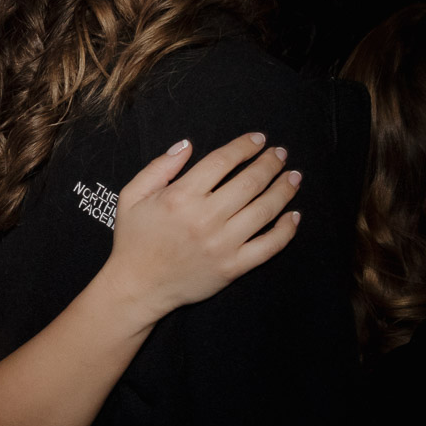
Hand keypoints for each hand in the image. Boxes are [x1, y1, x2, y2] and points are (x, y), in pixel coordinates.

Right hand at [97, 133, 301, 322]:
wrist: (137, 286)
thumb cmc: (134, 240)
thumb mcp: (132, 196)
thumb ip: (158, 167)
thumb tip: (187, 145)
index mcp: (180, 197)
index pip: (222, 162)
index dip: (244, 147)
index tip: (258, 139)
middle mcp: (205, 217)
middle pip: (250, 182)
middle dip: (270, 163)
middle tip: (280, 154)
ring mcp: (223, 244)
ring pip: (265, 209)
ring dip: (284, 189)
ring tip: (293, 176)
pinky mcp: (233, 267)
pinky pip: (269, 246)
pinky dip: (286, 230)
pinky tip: (293, 215)